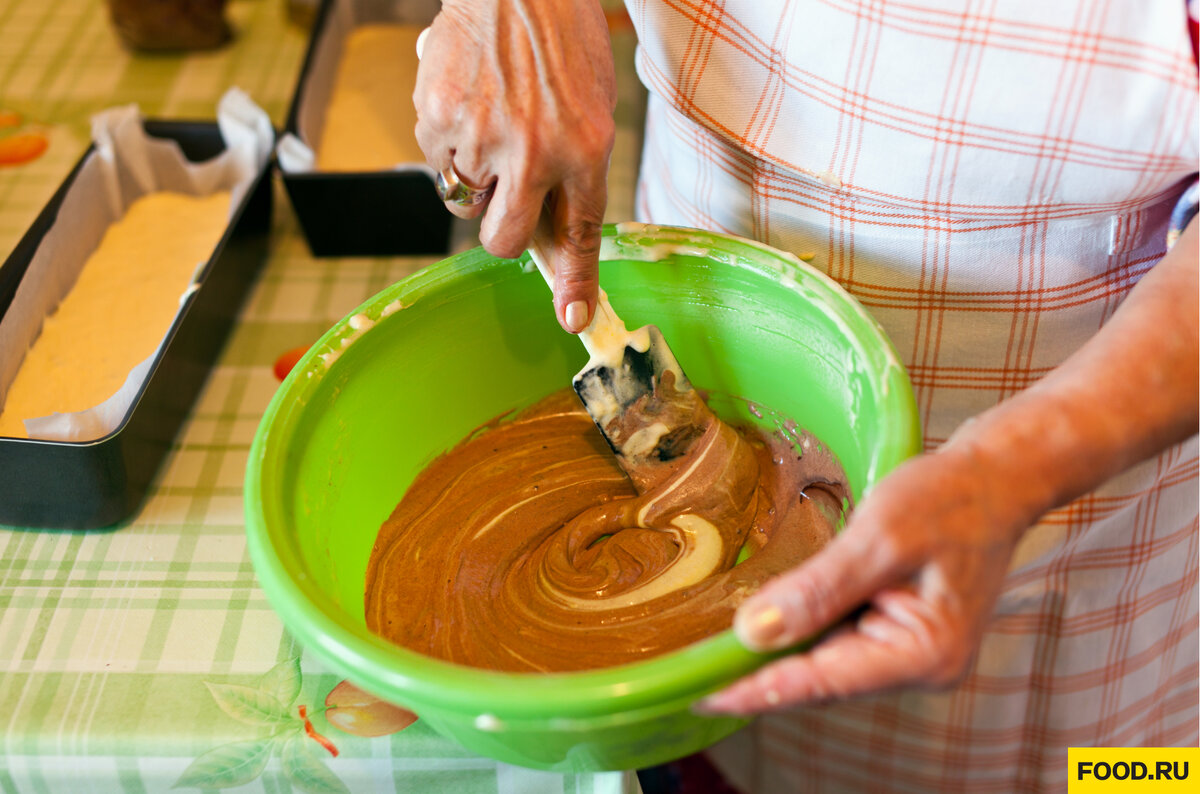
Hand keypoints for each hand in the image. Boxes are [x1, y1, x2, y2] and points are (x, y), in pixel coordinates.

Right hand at [414, 0, 616, 332]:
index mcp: (585, 148)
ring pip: (464, 201)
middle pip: (505, 239)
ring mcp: (482, 138)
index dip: (575, 282)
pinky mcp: (438, 119)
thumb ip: (573, 171)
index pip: (580, 233)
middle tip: (507, 199)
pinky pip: (437, 160)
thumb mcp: (591, 107)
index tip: (573, 319)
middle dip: (504, 232)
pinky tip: (469, 100)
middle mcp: (535, 151)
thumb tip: (549, 231)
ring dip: (476, 176)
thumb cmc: (560, 39)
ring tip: (492, 120)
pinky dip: (449, 141)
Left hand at [698, 442, 1027, 713]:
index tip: (705, 697)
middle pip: (824, 678)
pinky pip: (842, 640)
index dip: (758, 691)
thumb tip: (756, 631)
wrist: (997, 477)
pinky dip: (806, 632)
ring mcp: (915, 653)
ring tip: (720, 657)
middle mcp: (923, 667)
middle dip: (763, 676)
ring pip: (830, 662)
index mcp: (925, 653)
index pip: (822, 681)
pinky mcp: (904, 632)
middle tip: (696, 678)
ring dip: (782, 654)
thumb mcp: (878, 536)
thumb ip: (818, 588)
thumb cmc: (951, 498)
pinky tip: (771, 624)